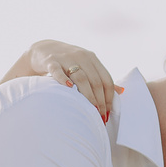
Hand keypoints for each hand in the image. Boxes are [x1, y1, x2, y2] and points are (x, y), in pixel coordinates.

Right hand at [2, 40, 119, 120]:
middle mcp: (81, 56)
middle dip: (99, 101)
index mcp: (92, 58)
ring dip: (87, 96)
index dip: (109, 98)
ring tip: (89, 111)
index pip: (106, 79)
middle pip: (95, 81)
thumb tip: (121, 92)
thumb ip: (102, 78)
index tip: (108, 113)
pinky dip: (63, 79)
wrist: (43, 49)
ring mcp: (66, 58)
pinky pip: (57, 71)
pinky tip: (68, 88)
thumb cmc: (68, 62)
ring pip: (80, 78)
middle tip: (99, 117)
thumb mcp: (87, 66)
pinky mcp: (51, 61)